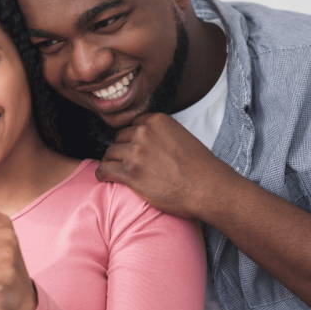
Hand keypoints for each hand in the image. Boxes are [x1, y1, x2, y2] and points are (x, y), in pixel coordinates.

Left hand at [95, 112, 238, 218]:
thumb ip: (159, 133)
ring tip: (120, 173)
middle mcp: (144, 132)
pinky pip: (103, 170)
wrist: (208, 189)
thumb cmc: (199, 168)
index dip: (132, 140)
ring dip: (113, 163)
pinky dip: (102, 174)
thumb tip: (141, 137)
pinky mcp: (130, 173)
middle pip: (119, 139)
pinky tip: (106, 178)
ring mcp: (135, 152)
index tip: (136, 151)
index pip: (131, 126)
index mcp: (156, 120)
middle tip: (132, 166)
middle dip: (123, 151)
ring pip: (109, 154)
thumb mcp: (180, 136)